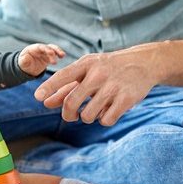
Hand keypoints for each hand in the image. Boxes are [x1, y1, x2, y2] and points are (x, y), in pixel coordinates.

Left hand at [18, 43, 64, 75]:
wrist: (27, 68)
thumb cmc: (23, 64)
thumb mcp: (22, 63)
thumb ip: (24, 60)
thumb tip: (26, 58)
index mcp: (33, 48)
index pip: (40, 47)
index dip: (46, 49)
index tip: (51, 53)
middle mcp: (40, 49)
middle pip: (48, 47)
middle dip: (54, 50)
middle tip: (59, 55)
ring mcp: (45, 52)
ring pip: (53, 49)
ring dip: (58, 51)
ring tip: (63, 55)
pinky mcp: (49, 57)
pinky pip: (55, 55)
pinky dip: (59, 55)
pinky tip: (62, 57)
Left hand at [32, 44, 162, 125]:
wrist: (144, 63)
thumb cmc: (109, 67)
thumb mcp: (88, 70)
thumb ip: (67, 86)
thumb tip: (45, 102)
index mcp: (87, 64)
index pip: (63, 76)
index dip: (49, 87)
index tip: (37, 97)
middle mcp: (98, 74)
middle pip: (72, 102)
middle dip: (68, 114)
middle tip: (70, 115)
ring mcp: (113, 86)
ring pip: (87, 115)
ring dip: (87, 117)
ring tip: (94, 108)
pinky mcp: (126, 99)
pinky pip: (105, 120)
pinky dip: (103, 120)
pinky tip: (108, 110)